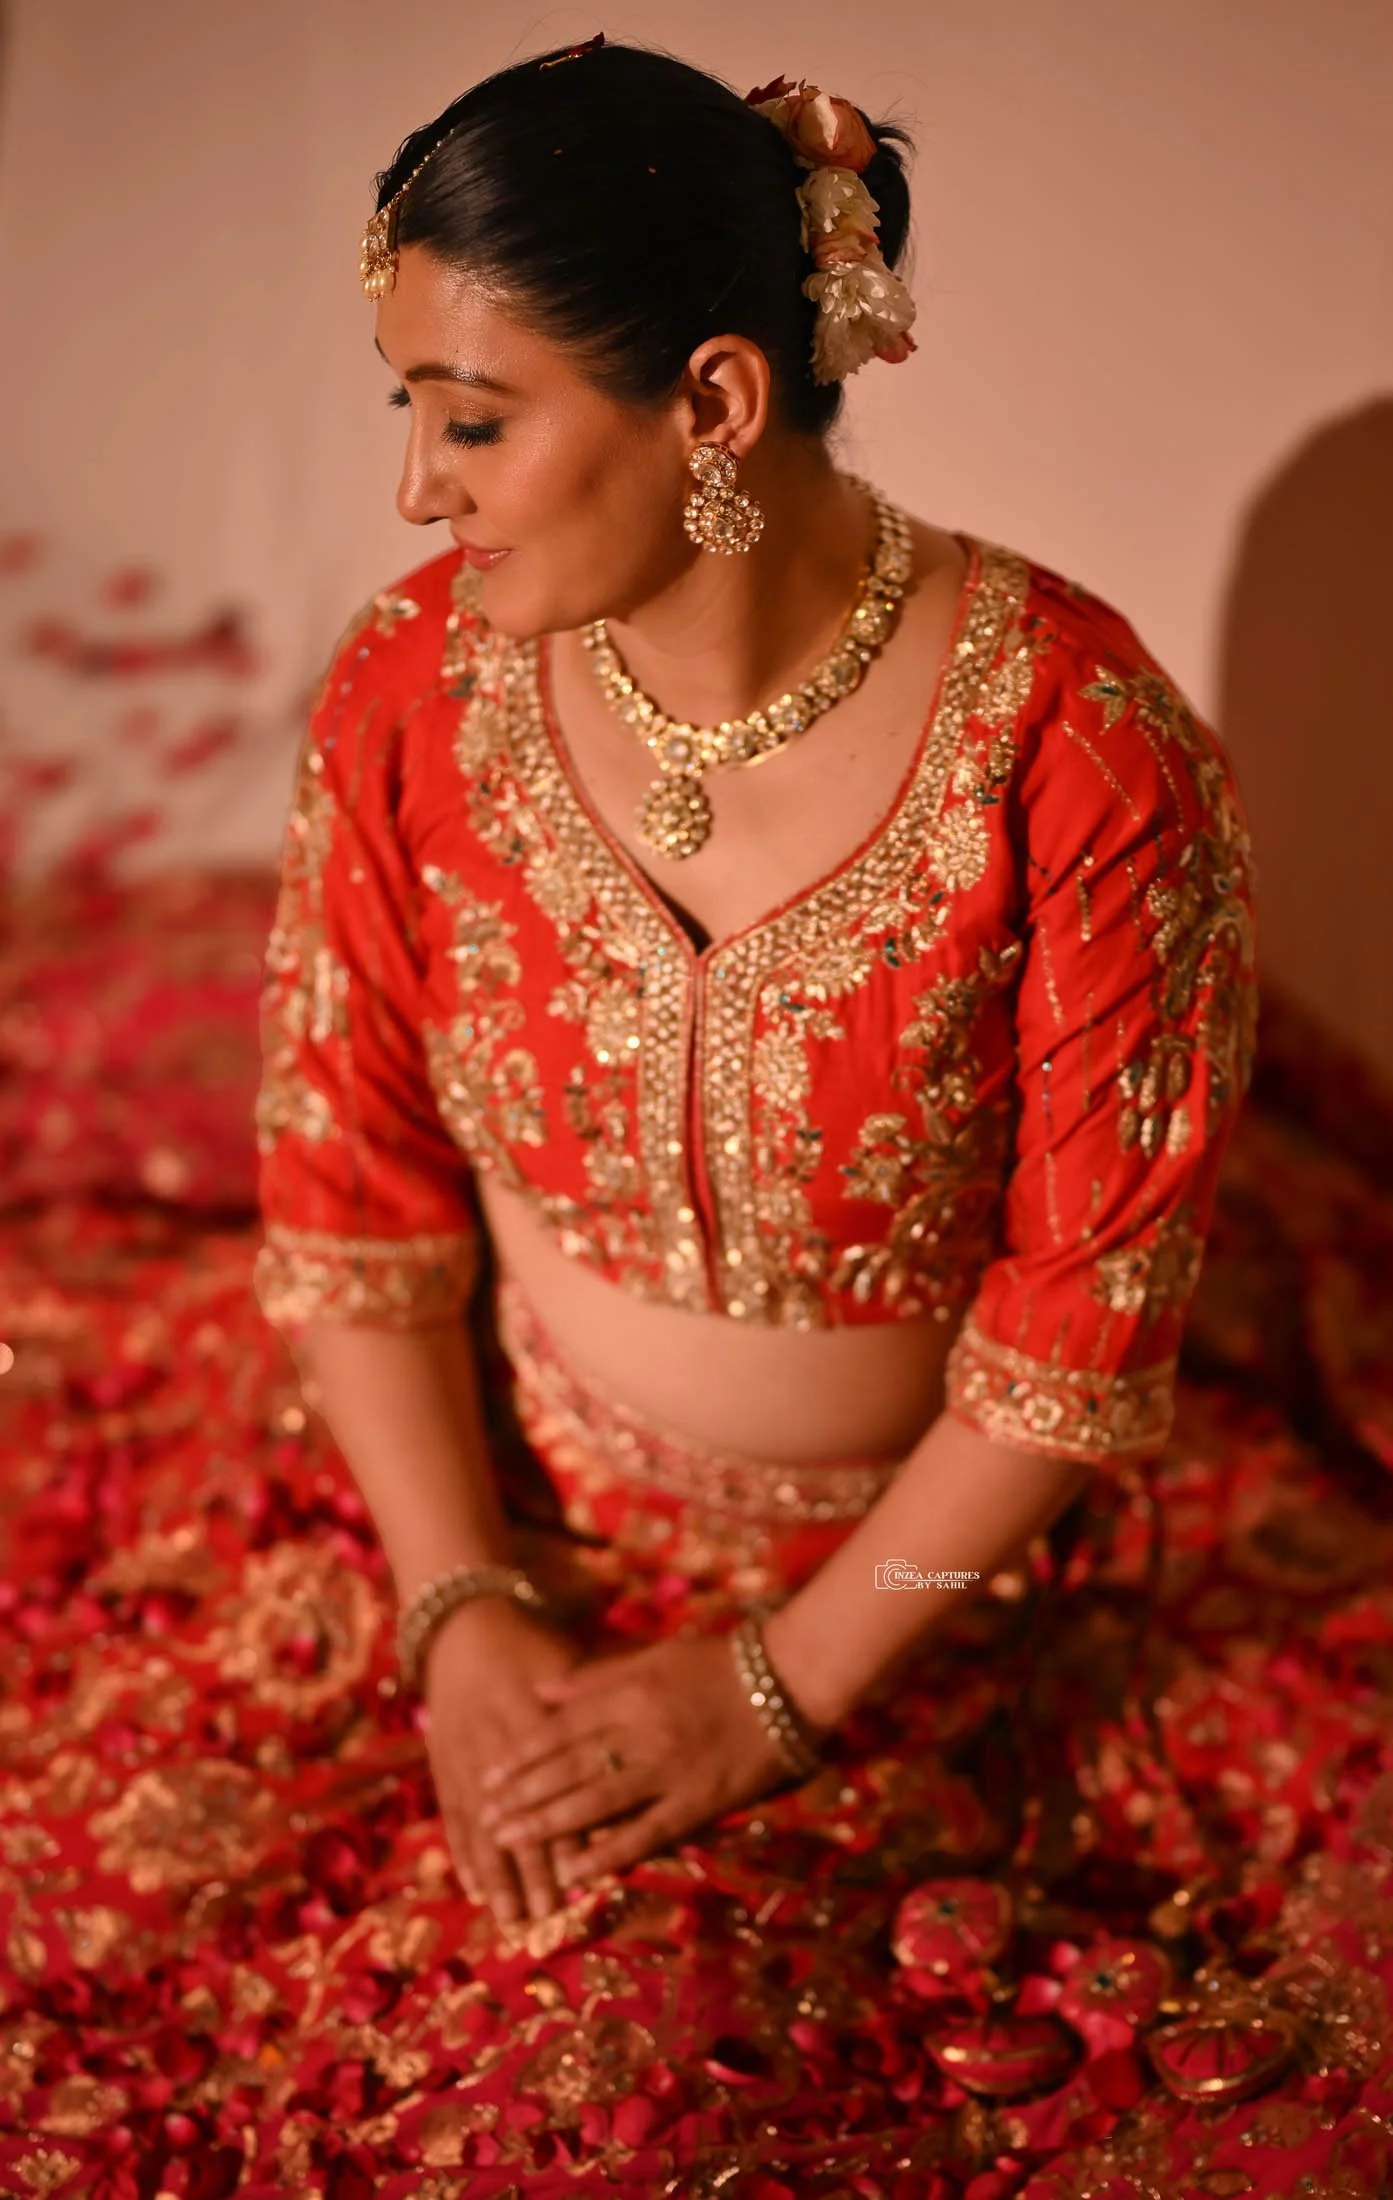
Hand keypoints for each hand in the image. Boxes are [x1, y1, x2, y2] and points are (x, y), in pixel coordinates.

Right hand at [420, 1596, 586, 1927]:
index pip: (561, 1786)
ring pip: (482, 1825)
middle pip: (519, 1812)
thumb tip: (641, 1743)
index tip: (582, 1879)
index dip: (571, 1834)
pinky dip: (462, 1853)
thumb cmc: (533, 1644)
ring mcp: (466, 1756)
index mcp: (540, 1718)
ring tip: (510, 1915)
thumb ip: (600, 1706)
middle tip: (547, 1916)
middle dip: (532, 1869)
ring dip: (496, 1873)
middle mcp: (501, 1742)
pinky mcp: (443, 1763)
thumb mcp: (572, 1664)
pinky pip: (453, 1815)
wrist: (466, 1624)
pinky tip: (473, 1887)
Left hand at [472, 1631, 800, 1884]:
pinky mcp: (697, 1802)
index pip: (560, 1730)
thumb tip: (541, 1689)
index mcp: (629, 1692)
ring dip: (548, 1825)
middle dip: (522, 1795)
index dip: (521, 1757)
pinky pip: (644, 1833)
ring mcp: (668, 1770)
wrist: (789, 1679)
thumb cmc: (720, 1664)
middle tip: (486, 1818)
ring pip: (595, 1802)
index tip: (487, 1778)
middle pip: (568, 1767)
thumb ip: (596, 1678)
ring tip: (510, 1843)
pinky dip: (605, 1855)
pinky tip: (572, 1874)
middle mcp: (640, 1732)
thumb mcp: (652, 1658)